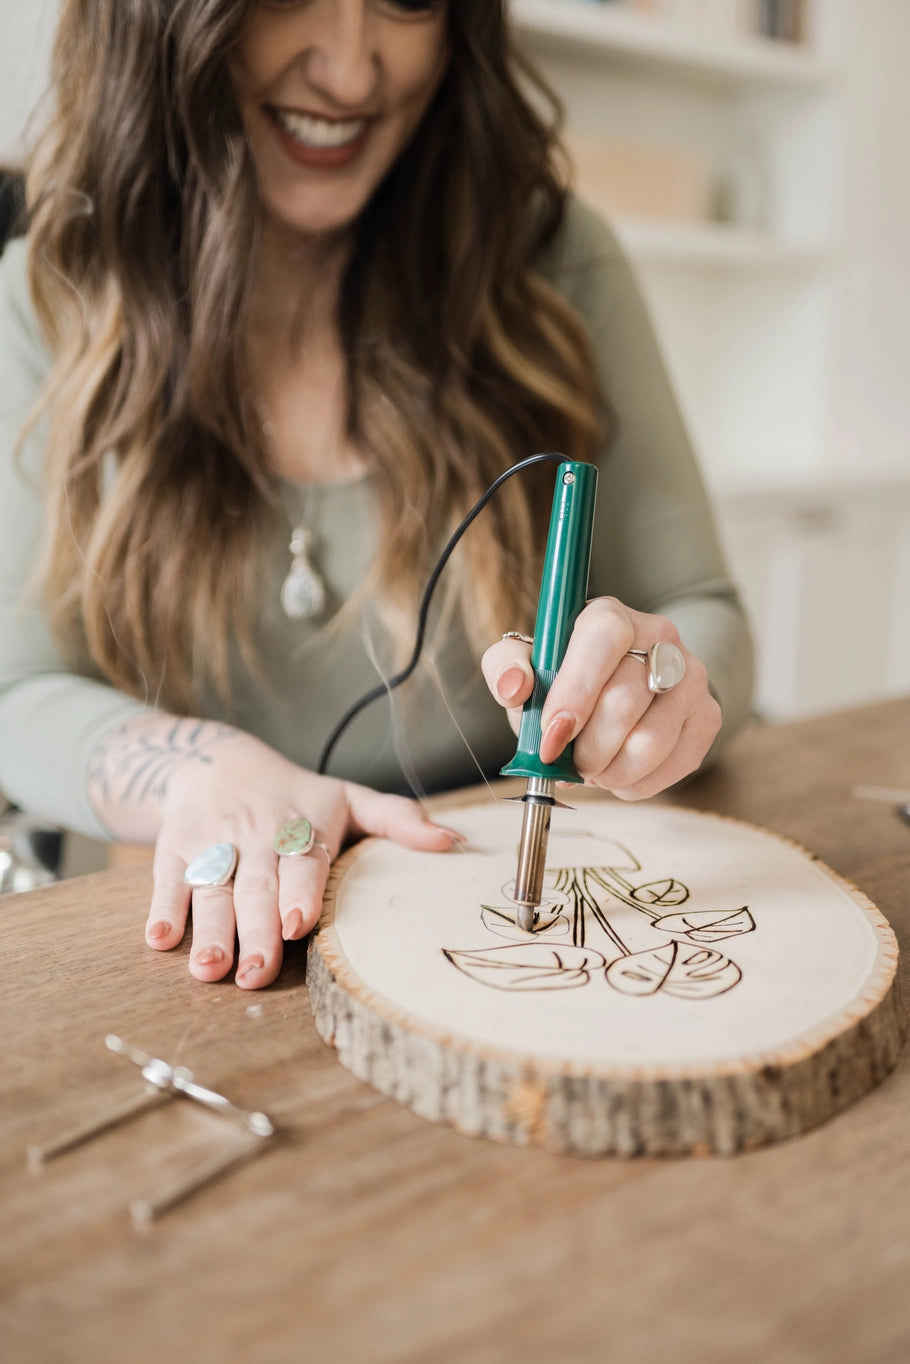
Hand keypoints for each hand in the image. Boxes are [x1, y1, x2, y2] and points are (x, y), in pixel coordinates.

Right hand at [89, 717, 460, 989]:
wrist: (216, 760)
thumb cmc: (296, 796)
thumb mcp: (347, 799)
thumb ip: (395, 819)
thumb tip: (451, 841)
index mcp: (303, 827)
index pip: (302, 861)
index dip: (299, 890)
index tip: (299, 921)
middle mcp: (257, 837)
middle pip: (256, 887)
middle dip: (255, 930)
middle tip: (255, 974)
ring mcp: (213, 845)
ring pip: (212, 890)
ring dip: (209, 929)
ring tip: (209, 967)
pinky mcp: (174, 852)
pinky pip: (166, 882)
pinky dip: (163, 910)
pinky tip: (160, 940)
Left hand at [482, 597, 720, 799]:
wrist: (619, 691)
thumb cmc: (566, 680)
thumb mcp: (528, 666)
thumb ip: (507, 668)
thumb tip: (513, 687)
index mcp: (610, 616)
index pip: (604, 639)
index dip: (576, 692)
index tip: (553, 735)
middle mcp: (660, 638)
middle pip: (626, 700)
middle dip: (588, 748)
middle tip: (569, 764)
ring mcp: (691, 676)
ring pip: (651, 741)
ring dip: (611, 771)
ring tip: (593, 769)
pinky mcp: (707, 715)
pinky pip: (672, 765)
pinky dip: (635, 783)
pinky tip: (618, 771)